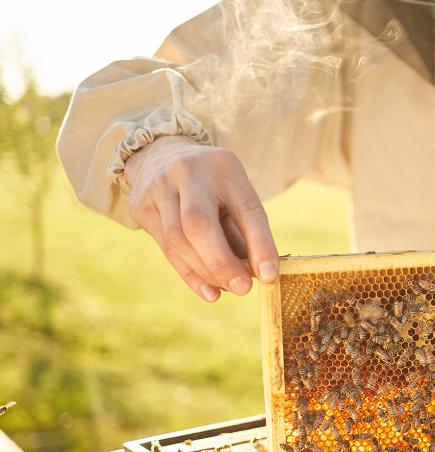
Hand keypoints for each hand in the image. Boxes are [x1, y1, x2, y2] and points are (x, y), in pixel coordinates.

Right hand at [124, 136, 278, 301]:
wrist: (160, 153)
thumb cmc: (212, 183)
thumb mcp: (234, 193)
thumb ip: (244, 230)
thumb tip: (258, 273)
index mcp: (224, 167)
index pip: (246, 209)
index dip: (260, 245)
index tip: (269, 275)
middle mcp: (188, 173)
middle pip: (199, 224)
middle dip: (222, 263)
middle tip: (243, 288)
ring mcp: (159, 188)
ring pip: (178, 240)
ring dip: (206, 271)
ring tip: (227, 288)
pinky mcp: (142, 206)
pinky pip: (166, 248)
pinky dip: (190, 274)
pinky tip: (209, 292)